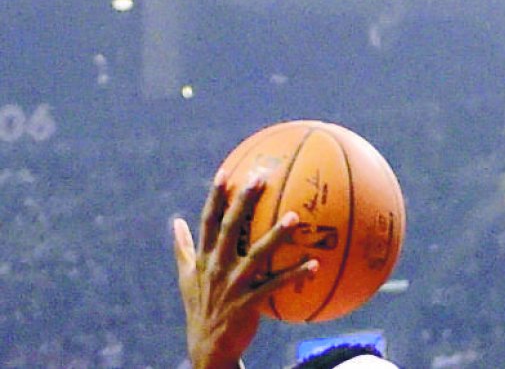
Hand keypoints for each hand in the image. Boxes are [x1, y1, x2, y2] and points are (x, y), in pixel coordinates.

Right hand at [173, 171, 316, 368]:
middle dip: (244, 201)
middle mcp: (217, 267)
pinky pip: (275, 286)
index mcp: (204, 258)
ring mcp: (232, 285)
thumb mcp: (186, 277)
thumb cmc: (200, 307)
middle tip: (261, 177)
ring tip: (295, 216)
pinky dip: (295, 275)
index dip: (215, 197)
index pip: (208, 221)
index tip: (225, 172)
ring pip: (256, 254)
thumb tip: (175, 221)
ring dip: (276, 234)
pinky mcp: (248, 304)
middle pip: (230, 228)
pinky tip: (315, 264)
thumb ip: (183, 249)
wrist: (206, 347)